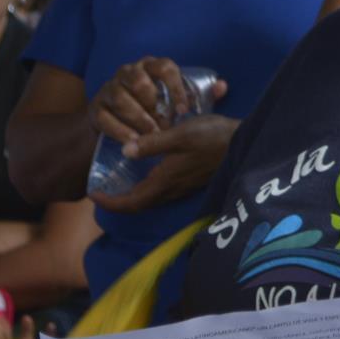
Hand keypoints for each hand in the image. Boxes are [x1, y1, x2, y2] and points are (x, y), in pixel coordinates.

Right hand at [89, 57, 224, 142]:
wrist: (119, 120)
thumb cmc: (157, 107)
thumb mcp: (179, 99)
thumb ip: (202, 94)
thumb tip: (222, 86)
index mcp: (152, 65)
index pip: (165, 68)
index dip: (176, 88)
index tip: (184, 111)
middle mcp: (129, 71)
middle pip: (140, 83)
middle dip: (153, 106)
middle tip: (165, 125)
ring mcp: (110, 88)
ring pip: (122, 99)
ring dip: (138, 119)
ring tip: (152, 135)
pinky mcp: (96, 107)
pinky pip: (105, 118)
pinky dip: (120, 130)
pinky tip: (133, 141)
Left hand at [89, 115, 239, 212]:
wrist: (246, 142)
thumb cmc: (213, 137)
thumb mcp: (181, 134)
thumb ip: (152, 143)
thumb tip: (125, 151)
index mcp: (164, 180)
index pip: (130, 202)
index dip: (109, 202)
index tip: (93, 193)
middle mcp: (172, 189)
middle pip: (139, 204)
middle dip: (119, 201)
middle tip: (103, 190)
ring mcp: (184, 187)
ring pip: (152, 199)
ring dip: (134, 195)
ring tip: (122, 182)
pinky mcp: (192, 181)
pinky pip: (163, 192)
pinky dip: (148, 187)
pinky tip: (150, 171)